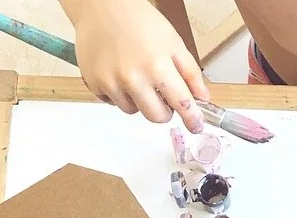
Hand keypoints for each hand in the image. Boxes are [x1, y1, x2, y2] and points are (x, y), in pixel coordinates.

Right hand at [73, 0, 208, 130]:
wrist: (102, 6)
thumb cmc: (138, 20)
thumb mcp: (173, 42)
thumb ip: (190, 72)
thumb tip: (202, 97)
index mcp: (157, 66)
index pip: (181, 103)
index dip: (192, 118)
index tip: (196, 126)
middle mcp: (133, 77)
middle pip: (156, 117)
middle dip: (163, 111)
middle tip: (162, 96)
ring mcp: (112, 82)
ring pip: (133, 111)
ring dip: (139, 101)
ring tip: (136, 76)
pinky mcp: (95, 83)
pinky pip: (113, 102)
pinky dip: (119, 94)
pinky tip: (119, 73)